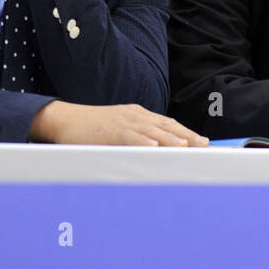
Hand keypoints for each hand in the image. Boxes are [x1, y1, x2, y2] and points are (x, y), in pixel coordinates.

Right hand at [29, 100, 208, 145]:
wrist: (64, 120)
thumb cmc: (92, 128)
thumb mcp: (120, 130)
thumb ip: (138, 139)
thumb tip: (157, 153)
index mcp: (139, 115)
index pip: (168, 124)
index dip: (187, 132)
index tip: (203, 143)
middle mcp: (135, 115)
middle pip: (166, 125)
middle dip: (186, 136)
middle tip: (203, 146)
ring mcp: (122, 121)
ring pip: (151, 130)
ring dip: (169, 138)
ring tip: (185, 147)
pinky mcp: (108, 129)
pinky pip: (128, 135)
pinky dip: (141, 140)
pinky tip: (152, 146)